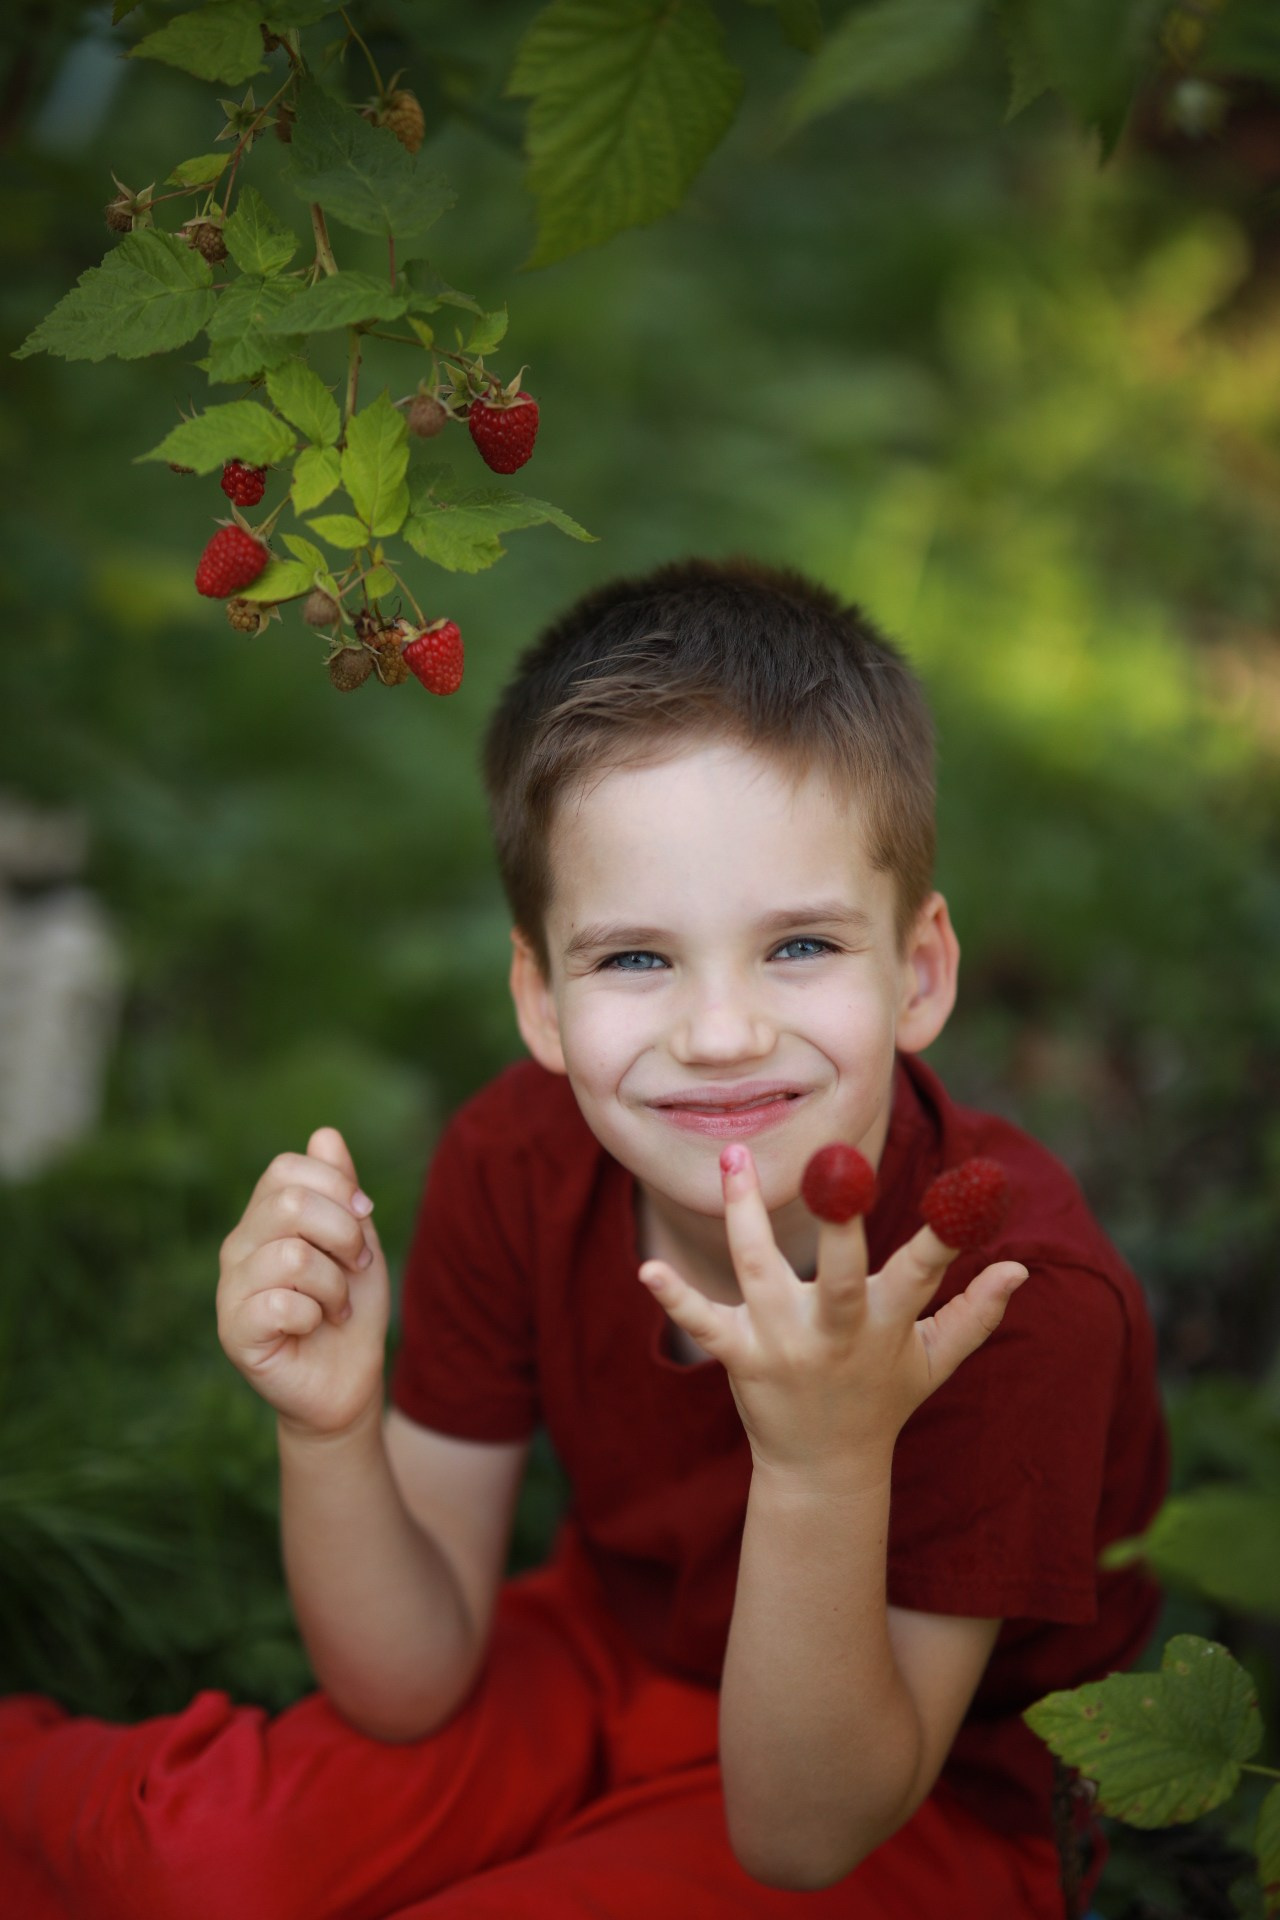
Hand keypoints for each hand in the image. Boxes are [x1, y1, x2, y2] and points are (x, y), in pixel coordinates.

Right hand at [217, 1128, 389, 1438]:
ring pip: (292, 1256)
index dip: (338, 1188)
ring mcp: (230, 1290)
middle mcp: (238, 1247)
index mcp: (262, 1218)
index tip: (364, 1218)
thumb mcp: (356, 1238)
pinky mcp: (235, 1332)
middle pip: (289, 1205)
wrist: (347, 1379)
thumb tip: (323, 1134)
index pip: (286, 1169)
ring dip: (334, 1285)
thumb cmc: (349, 1306)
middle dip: (344, 1235)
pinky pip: (282, 1303)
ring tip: (336, 1306)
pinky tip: (313, 1328)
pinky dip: (315, 1315)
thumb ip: (340, 1189)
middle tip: (354, 1268)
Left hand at [639, 1144, 1027, 1481]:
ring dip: (745, 1214)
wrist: (824, 1469)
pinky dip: (675, 1297)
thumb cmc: (881, 1399)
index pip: (925, 1271)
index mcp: (886, 1325)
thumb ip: (975, 1313)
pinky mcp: (740, 1357)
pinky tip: (648, 1269)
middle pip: (839, 1273)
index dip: (949, 1234)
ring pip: (760, 1271)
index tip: (971, 1187)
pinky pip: (704, 1324)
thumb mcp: (933, 1361)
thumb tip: (1019, 1267)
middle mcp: (835, 1332)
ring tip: (734, 1157)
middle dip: (838, 1225)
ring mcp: (784, 1344)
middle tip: (834, 1166)